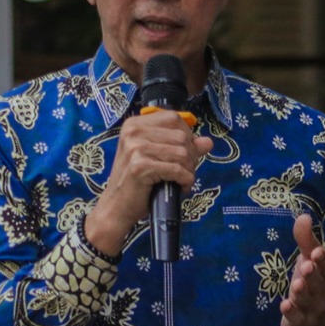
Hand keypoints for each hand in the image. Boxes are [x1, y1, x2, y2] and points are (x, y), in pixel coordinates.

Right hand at [86, 107, 211, 255]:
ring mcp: (135, 148)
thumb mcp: (157, 158)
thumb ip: (182, 146)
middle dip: (190, 156)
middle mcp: (133, 132)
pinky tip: (179, 187)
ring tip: (181, 180)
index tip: (185, 152)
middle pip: (181, 136)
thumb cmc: (136, 182)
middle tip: (185, 171)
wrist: (116, 206)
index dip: (186, 135)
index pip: (173, 118)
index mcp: (134, 124)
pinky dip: (184, 180)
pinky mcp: (141, 166)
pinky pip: (177, 170)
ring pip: (182, 153)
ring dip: (188, 170)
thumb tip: (207, 142)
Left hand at [279, 213, 324, 325]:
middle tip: (307, 265)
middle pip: (319, 284)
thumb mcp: (309, 262)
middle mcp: (322, 293)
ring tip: (297, 284)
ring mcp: (312, 310)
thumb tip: (304, 216)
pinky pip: (297, 318)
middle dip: (314, 274)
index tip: (317, 251)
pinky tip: (285, 304)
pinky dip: (291, 312)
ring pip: (309, 301)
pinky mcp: (300, 323)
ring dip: (303, 292)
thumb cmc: (312, 286)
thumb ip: (306, 241)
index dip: (323, 260)